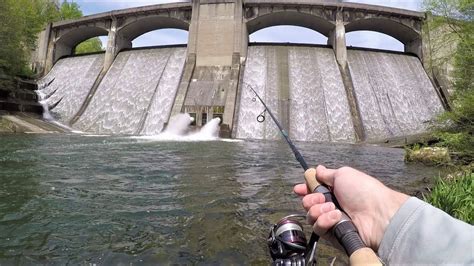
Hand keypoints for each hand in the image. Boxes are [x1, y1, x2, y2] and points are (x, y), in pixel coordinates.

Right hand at [294, 165, 408, 250]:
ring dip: (317, 210)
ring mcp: (331, 220)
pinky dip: (324, 221)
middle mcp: (331, 205)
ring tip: (333, 208)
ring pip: (311, 216)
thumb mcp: (343, 174)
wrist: (377, 214)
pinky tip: (335, 217)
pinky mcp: (332, 234)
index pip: (313, 190)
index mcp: (334, 190)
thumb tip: (318, 169)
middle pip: (308, 203)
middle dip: (310, 199)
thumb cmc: (363, 191)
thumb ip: (326, 174)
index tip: (298, 189)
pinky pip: (318, 228)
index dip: (304, 189)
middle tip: (321, 198)